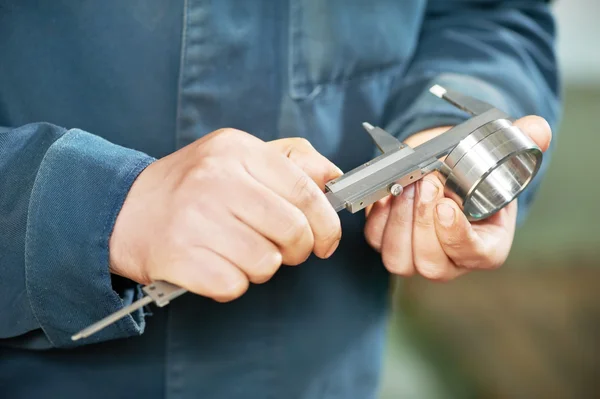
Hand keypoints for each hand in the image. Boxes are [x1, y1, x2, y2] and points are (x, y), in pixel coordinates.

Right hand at [109, 129, 341, 300]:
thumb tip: (333, 178)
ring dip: (260, 267)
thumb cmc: (190, 187)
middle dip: (296, 250)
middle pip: (292, 231)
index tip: (326, 240)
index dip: (327, 223)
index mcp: (236, 150)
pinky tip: (213, 266)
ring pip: (267, 264)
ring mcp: (195, 217)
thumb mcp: (237, 157)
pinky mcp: (178, 255)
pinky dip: (230, 285)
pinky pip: (234, 286)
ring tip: (235, 252)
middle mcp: (216, 179)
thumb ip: (290, 161)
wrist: (121, 209)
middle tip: (281, 250)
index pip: (305, 190)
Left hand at [364, 116, 551, 280]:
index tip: (447, 207)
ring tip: (408, 183)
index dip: (456, 237)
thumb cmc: (475, 173)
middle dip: (423, 221)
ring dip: (399, 219)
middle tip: (427, 182)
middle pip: (430, 263)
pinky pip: (376, 240)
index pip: (473, 255)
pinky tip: (387, 190)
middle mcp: (450, 261)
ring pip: (398, 258)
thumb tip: (536, 129)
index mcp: (485, 248)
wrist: (444, 171)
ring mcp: (415, 256)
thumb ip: (522, 144)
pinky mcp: (388, 243)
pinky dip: (379, 215)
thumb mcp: (502, 159)